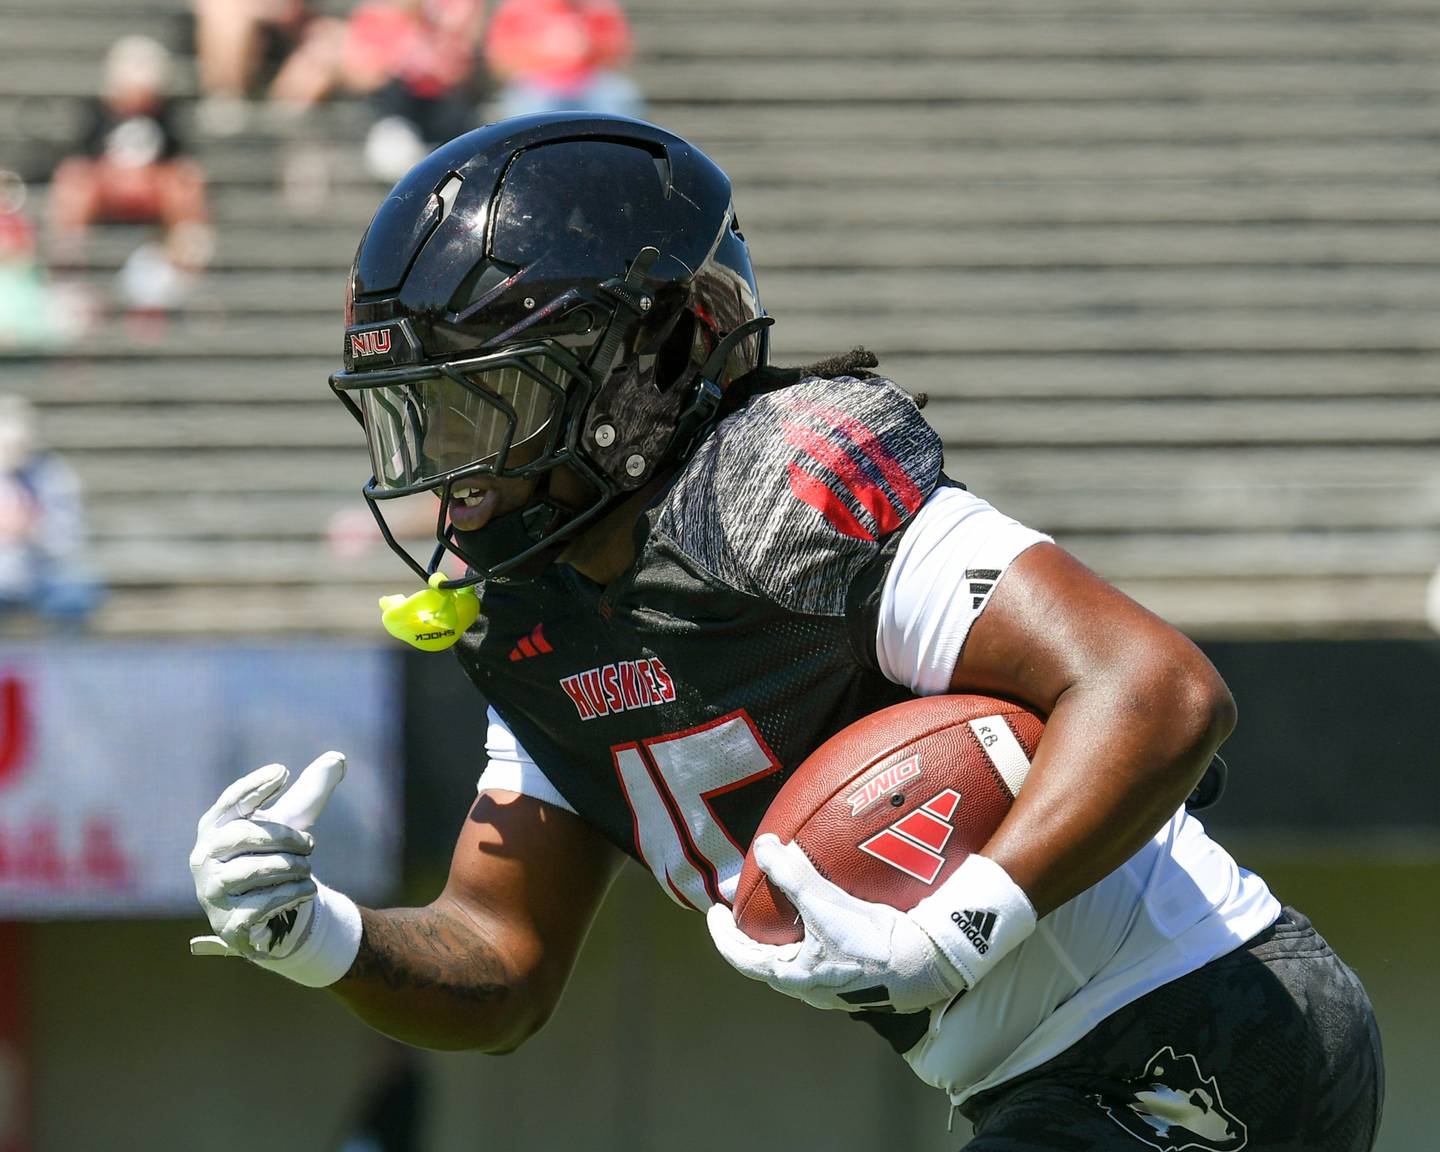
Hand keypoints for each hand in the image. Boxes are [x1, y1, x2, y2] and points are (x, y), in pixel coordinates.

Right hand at [189, 751, 345, 962]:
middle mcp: (204, 857)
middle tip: (311, 843)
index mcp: (215, 827)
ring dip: (294, 867)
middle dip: (286, 836)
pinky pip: (266, 901)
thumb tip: (338, 758)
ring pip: (257, 869)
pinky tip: (306, 890)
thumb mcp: (291, 823)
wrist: (270, 911)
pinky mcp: (228, 922)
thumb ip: (310, 792)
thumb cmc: (274, 854)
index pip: (231, 800)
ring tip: (306, 869)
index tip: (283, 771)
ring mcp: (211, 892)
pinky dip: (295, 892)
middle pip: (245, 835)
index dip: (255, 785)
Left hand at [707, 835, 1036, 1012]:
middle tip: (742, 907)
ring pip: (793, 959)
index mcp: (793, 977)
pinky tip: (818, 916)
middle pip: (766, 960)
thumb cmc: (870, 943)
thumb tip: (764, 845)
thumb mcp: (824, 905)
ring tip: (777, 909)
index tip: (715, 912)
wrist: (924, 964)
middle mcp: (808, 987)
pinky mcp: (854, 973)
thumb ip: (791, 875)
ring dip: (779, 935)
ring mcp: (832, 984)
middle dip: (750, 933)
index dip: (723, 935)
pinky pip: (818, 954)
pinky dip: (806, 934)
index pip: (742, 958)